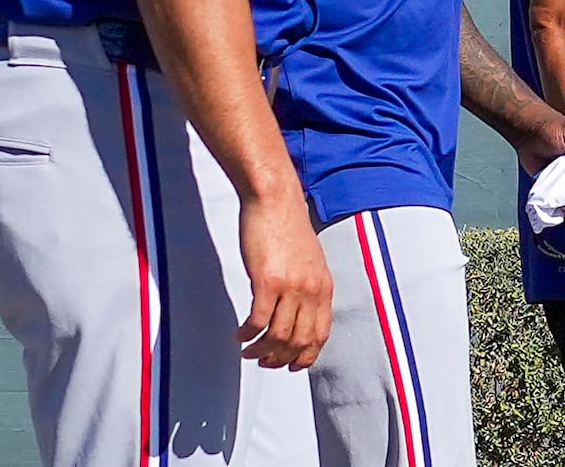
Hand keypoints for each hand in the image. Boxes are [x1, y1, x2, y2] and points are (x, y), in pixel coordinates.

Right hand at [237, 189, 333, 369]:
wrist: (275, 199)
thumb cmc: (288, 226)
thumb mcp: (311, 260)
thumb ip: (309, 286)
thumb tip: (300, 314)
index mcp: (324, 285)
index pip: (320, 335)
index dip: (305, 357)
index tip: (290, 365)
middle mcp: (311, 290)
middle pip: (298, 342)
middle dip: (280, 359)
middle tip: (264, 361)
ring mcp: (290, 287)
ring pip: (277, 337)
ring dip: (260, 351)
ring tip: (249, 350)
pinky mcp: (267, 282)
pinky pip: (257, 322)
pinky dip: (247, 335)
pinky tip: (239, 334)